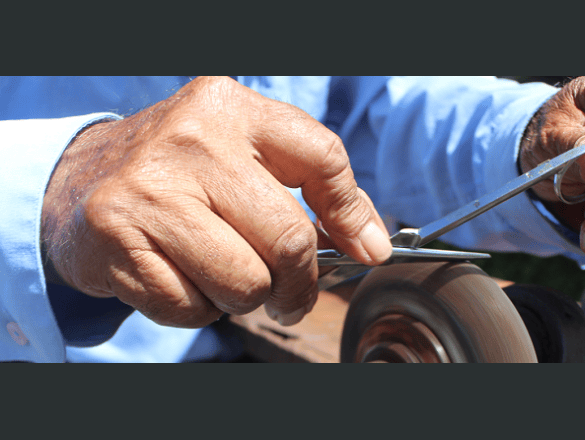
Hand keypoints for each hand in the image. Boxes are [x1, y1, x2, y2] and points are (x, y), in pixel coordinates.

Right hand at [41, 76, 391, 326]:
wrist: (76, 181)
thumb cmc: (181, 173)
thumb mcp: (244, 156)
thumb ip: (310, 189)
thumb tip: (373, 245)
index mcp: (232, 109)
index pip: (322, 159)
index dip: (354, 215)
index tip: (368, 251)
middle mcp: (192, 141)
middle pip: (289, 239)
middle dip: (298, 285)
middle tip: (289, 294)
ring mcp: (150, 190)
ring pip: (245, 284)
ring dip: (243, 298)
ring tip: (221, 275)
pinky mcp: (118, 240)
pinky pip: (193, 308)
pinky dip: (198, 309)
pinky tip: (180, 276)